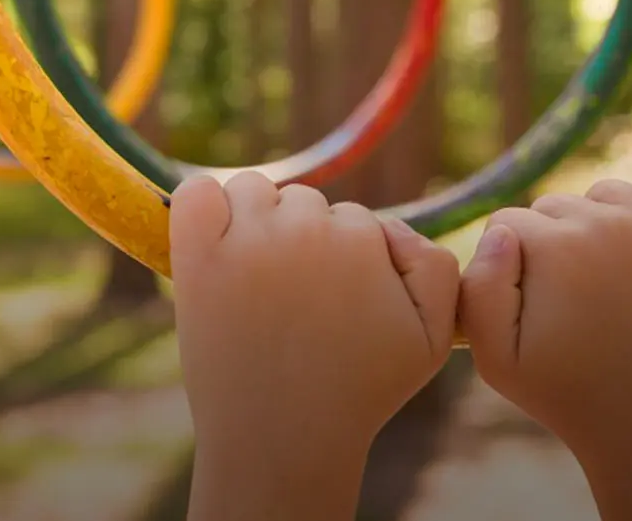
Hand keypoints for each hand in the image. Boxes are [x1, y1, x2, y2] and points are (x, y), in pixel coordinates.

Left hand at [170, 171, 458, 520]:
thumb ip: (435, 266)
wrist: (283, 440)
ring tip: (255, 280)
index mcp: (360, 237)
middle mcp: (302, 228)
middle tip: (294, 301)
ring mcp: (244, 240)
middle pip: (301, 202)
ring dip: (253, 220)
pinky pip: (195, 192)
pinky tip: (211, 239)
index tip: (333, 304)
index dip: (344, 260)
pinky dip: (201, 203)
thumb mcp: (431, 337)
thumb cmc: (358, 391)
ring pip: (252, 191)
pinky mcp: (197, 257)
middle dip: (300, 238)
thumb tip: (390, 225)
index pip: (351, 218)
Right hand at [459, 174, 631, 520]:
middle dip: (552, 245)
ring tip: (607, 283)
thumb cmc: (568, 395)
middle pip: (556, 206)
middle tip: (572, 305)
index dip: (511, 267)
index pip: (508, 223)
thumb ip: (477, 288)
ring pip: (607, 194)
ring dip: (599, 224)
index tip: (533, 309)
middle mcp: (611, 222)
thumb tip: (499, 232)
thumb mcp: (495, 358)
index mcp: (556, 247)